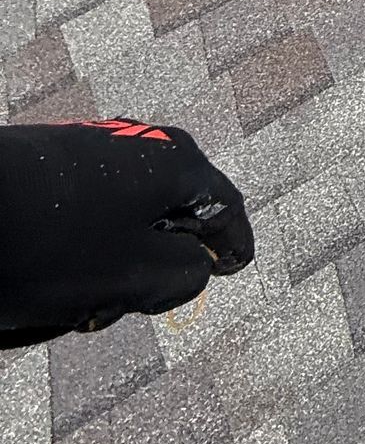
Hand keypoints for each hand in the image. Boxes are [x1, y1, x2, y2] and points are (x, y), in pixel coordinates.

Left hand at [0, 119, 254, 346]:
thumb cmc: (53, 246)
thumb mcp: (137, 277)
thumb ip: (187, 274)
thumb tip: (194, 264)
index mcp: (177, 162)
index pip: (225, 208)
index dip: (232, 245)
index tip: (232, 267)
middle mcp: (141, 144)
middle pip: (173, 210)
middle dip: (162, 259)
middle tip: (141, 299)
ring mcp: (93, 146)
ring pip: (127, 213)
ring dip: (118, 257)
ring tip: (85, 299)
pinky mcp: (51, 159)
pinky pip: (89, 208)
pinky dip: (86, 243)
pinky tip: (56, 275)